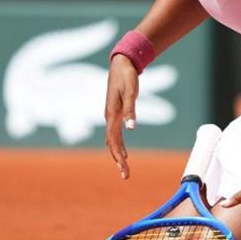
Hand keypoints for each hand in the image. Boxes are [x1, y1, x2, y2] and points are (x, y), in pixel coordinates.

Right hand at [104, 54, 138, 178]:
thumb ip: (130, 110)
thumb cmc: (127, 76)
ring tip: (124, 168)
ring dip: (117, 155)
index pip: (114, 139)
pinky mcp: (114, 112)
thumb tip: (131, 127)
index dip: (118, 154)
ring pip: (112, 140)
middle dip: (118, 160)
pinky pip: (114, 133)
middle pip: (112, 143)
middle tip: (126, 176)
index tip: (124, 167)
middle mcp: (108, 116)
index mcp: (111, 113)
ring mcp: (110, 115)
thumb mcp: (130, 91)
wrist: (121, 63)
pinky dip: (118, 145)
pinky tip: (123, 153)